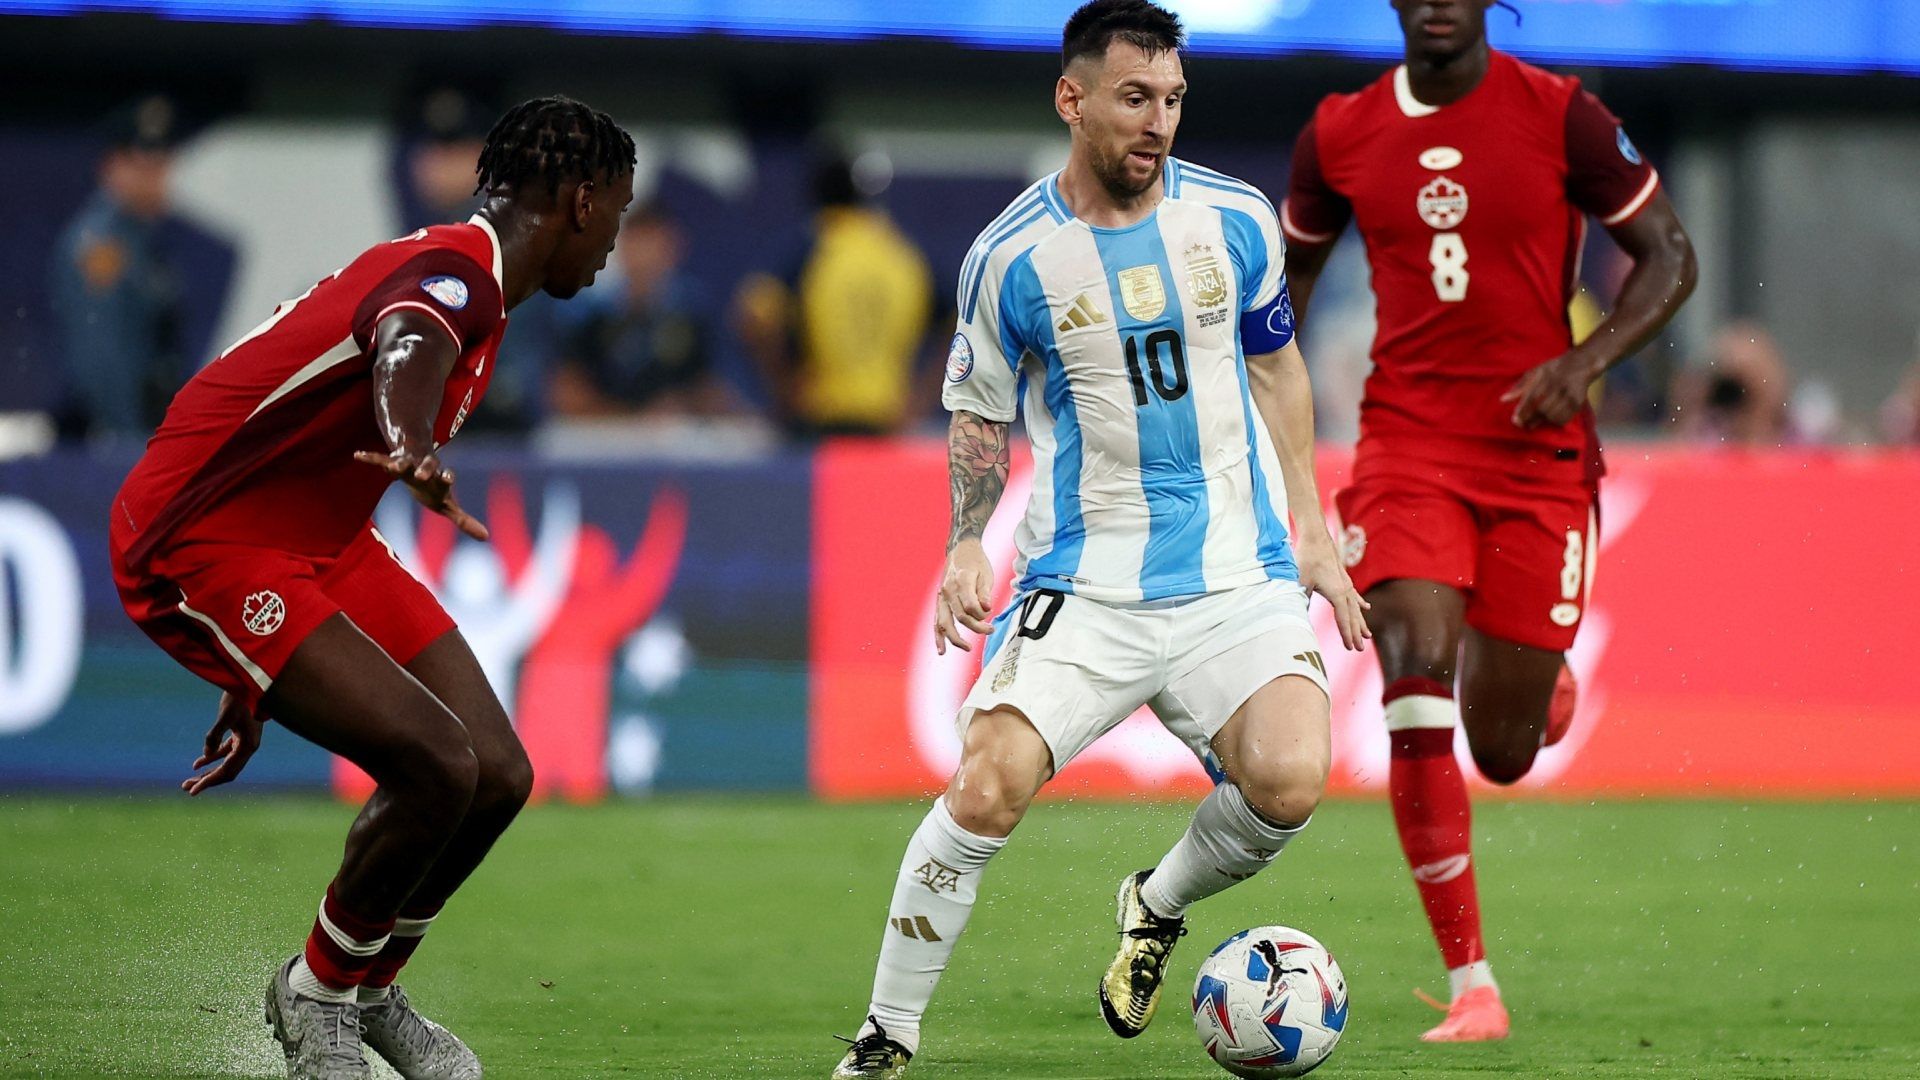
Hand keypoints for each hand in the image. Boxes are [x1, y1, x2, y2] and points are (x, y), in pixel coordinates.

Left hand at [182, 693, 264, 795]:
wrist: (254, 683)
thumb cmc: (241, 698)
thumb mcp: (225, 716)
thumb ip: (214, 736)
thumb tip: (206, 755)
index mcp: (248, 746)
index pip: (226, 771)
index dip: (209, 782)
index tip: (193, 791)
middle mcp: (248, 748)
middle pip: (226, 772)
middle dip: (206, 781)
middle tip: (186, 788)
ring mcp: (244, 742)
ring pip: (225, 764)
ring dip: (208, 772)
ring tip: (189, 781)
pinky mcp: (239, 735)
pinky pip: (224, 752)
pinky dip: (211, 759)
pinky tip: (196, 764)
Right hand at [353, 447, 488, 539]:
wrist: (418, 461)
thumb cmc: (434, 488)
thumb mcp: (447, 504)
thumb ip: (463, 520)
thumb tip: (486, 537)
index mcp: (439, 478)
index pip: (446, 477)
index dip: (447, 477)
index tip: (449, 478)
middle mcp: (425, 467)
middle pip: (427, 466)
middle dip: (424, 470)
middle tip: (421, 475)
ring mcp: (408, 464)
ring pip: (403, 461)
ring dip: (398, 463)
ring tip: (391, 467)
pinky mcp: (391, 461)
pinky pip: (379, 458)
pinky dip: (370, 457)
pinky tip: (357, 455)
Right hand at [935, 539, 995, 654]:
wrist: (960, 550)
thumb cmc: (976, 562)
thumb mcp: (986, 573)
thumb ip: (985, 593)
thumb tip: (987, 609)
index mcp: (961, 581)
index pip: (970, 605)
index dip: (982, 614)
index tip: (991, 614)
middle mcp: (948, 590)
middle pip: (959, 616)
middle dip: (975, 627)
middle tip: (990, 630)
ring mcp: (941, 597)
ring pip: (944, 622)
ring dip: (955, 638)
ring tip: (967, 647)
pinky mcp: (939, 602)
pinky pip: (936, 621)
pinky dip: (938, 636)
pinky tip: (942, 650)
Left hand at [1296, 532, 1371, 651]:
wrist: (1316, 537)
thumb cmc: (1307, 558)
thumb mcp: (1301, 581)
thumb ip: (1301, 600)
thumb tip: (1298, 618)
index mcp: (1336, 593)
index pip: (1343, 619)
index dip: (1346, 634)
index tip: (1351, 648)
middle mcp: (1345, 589)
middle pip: (1352, 616)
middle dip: (1356, 633)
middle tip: (1360, 648)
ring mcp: (1346, 583)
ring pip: (1356, 607)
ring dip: (1360, 621)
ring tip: (1368, 635)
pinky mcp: (1343, 578)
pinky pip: (1354, 595)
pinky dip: (1360, 603)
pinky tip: (1367, 608)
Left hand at [1502, 352, 1595, 429]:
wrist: (1581, 365)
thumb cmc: (1553, 368)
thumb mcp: (1535, 371)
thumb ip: (1519, 386)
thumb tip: (1503, 400)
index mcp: (1546, 377)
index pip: (1532, 397)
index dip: (1523, 411)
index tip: (1515, 420)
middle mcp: (1559, 387)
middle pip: (1542, 409)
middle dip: (1530, 419)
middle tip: (1522, 424)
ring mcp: (1570, 396)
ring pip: (1553, 416)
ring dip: (1541, 422)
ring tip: (1533, 423)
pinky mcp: (1578, 403)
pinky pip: (1564, 419)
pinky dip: (1554, 422)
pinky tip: (1548, 420)